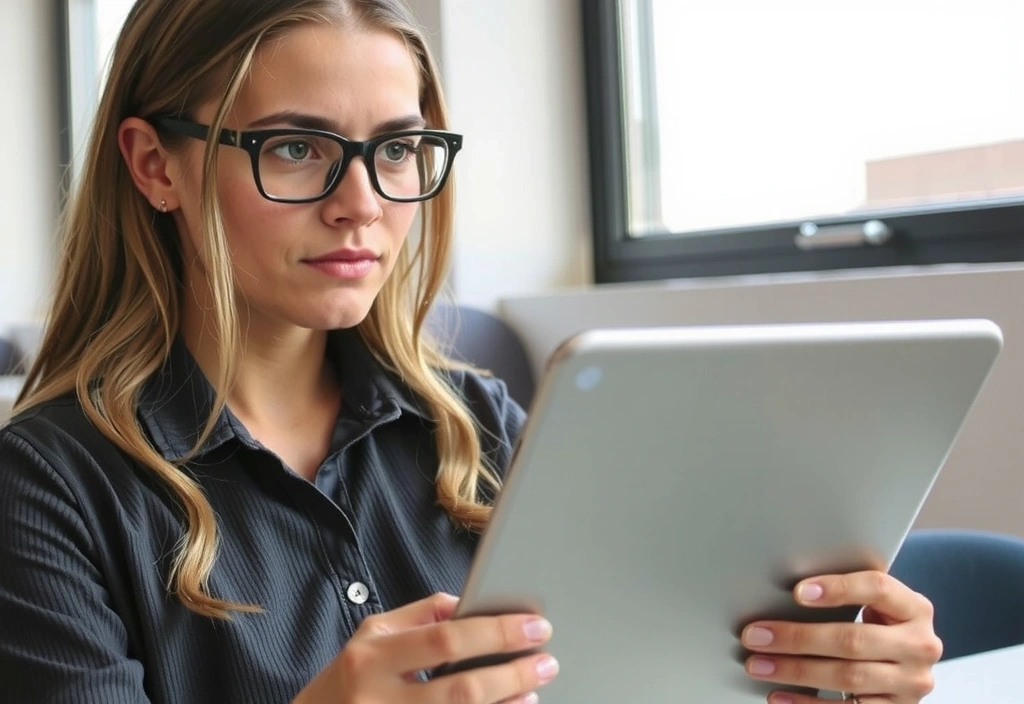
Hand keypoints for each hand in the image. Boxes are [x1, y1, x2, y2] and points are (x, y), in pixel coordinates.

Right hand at [293, 592, 558, 703]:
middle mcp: (377, 699)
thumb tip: (470, 605)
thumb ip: (420, 615)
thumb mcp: (372, 635)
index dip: (496, 633)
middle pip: (460, 690)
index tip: (534, 627)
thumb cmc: (347, 679)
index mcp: (372, 657)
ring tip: (532, 689)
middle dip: (512, 673)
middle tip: (547, 661)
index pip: (445, 639)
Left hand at [740, 571, 941, 703]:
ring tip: (758, 665)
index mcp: (915, 608)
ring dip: (795, 671)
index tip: (796, 592)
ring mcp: (911, 684)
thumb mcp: (875, 606)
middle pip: (853, 639)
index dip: (838, 588)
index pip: (878, 589)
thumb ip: (845, 595)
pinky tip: (779, 696)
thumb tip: (783, 592)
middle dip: (797, 638)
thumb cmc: (878, 625)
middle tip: (755, 635)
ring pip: (847, 677)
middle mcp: (919, 646)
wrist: (908, 667)